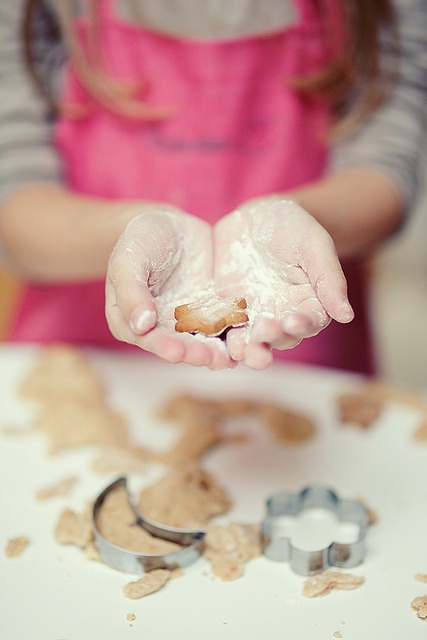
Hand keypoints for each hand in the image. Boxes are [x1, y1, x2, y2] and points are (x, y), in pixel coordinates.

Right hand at [105, 208, 234, 368]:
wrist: (171, 225)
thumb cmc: (139, 240)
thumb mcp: (128, 261)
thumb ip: (131, 292)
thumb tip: (140, 325)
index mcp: (130, 321)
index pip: (146, 339)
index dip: (161, 347)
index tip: (174, 352)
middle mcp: (160, 328)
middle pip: (177, 346)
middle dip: (192, 353)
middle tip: (207, 357)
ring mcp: (188, 322)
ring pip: (201, 342)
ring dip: (214, 352)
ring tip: (226, 358)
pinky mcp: (212, 313)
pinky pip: (223, 326)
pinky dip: (233, 336)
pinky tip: (245, 342)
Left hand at [214, 197, 353, 368]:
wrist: (259, 217)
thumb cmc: (296, 228)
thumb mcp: (315, 246)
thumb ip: (329, 279)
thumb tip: (347, 316)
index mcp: (308, 306)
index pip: (307, 323)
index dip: (301, 325)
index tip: (294, 321)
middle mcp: (280, 318)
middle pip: (277, 338)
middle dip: (270, 339)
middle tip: (264, 332)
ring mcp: (251, 316)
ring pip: (248, 340)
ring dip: (244, 348)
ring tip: (239, 350)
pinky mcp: (225, 310)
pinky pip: (220, 327)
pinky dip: (216, 337)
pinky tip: (210, 342)